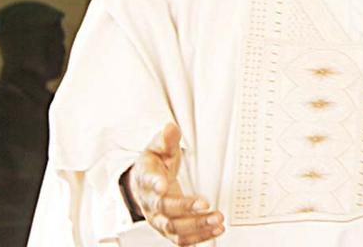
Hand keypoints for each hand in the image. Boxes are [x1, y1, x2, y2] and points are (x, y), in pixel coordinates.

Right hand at [129, 123, 224, 245]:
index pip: (148, 183)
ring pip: (174, 228)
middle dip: (185, 208)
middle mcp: (150, 203)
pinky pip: (182, 239)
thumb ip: (166, 140)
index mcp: (146, 180)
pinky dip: (199, 237)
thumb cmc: (154, 165)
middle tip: (206, 205)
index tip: (163, 185)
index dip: (155, 184)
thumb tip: (170, 128)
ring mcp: (159, 218)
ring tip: (217, 220)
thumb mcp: (159, 148)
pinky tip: (216, 230)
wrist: (145, 183)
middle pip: (164, 210)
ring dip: (197, 226)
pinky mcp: (169, 229)